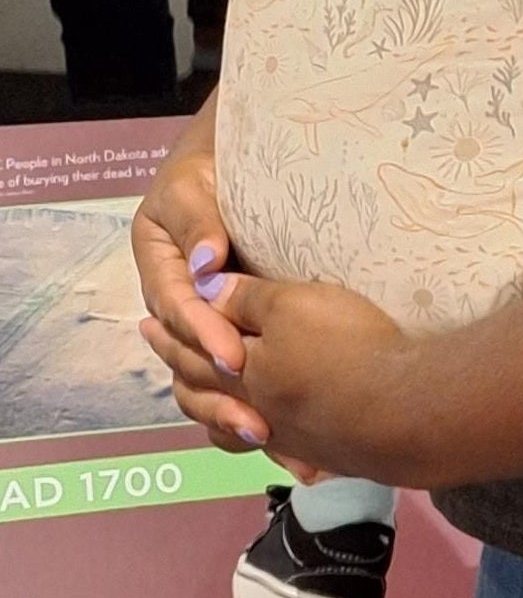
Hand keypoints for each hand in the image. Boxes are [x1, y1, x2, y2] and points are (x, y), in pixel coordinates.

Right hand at [131, 111, 266, 446]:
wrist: (237, 159)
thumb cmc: (210, 166)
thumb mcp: (192, 184)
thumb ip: (198, 220)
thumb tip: (207, 262)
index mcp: (160, 269)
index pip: (179, 310)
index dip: (204, 335)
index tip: (234, 355)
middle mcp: (177, 304)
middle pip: (188, 360)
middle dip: (220, 393)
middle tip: (257, 421)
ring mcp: (205, 323)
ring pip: (206, 381)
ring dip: (233, 413)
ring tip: (269, 439)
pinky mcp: (235, 333)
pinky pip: (237, 378)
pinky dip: (258, 405)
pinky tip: (287, 437)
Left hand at [142, 272, 414, 481]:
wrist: (399, 409)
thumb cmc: (344, 346)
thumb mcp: (292, 305)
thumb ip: (246, 301)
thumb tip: (203, 291)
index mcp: (244, 372)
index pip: (196, 351)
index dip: (172, 334)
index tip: (148, 323)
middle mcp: (258, 410)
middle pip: (208, 395)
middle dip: (183, 372)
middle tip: (166, 365)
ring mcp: (289, 437)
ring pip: (237, 431)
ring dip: (218, 417)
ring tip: (213, 410)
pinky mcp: (323, 451)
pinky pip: (278, 451)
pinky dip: (266, 446)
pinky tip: (277, 445)